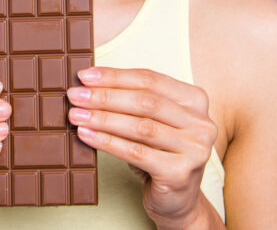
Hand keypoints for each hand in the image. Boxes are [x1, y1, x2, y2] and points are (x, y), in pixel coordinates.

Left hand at [66, 67, 217, 227]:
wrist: (177, 201)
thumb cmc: (159, 154)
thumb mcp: (151, 122)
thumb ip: (132, 102)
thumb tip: (89, 84)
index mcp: (195, 100)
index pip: (150, 80)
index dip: (115, 76)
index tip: (85, 76)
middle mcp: (201, 123)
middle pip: (145, 101)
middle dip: (105, 97)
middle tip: (75, 95)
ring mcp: (194, 149)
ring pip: (140, 126)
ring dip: (103, 118)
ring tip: (76, 115)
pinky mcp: (180, 173)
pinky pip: (136, 153)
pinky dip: (107, 142)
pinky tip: (87, 136)